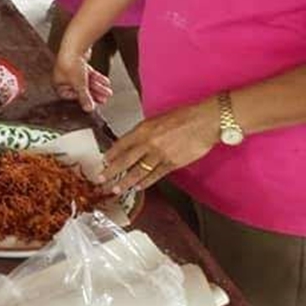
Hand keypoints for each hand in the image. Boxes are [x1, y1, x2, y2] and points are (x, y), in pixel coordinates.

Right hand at [52, 48, 112, 111]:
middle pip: (81, 88)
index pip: (70, 96)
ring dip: (98, 86)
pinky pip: (89, 73)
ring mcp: (71, 69)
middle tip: (104, 98)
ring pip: (86, 81)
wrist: (75, 45)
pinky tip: (106, 82)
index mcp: (58, 83)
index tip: (92, 102)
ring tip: (108, 91)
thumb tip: (88, 109)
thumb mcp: (79, 85)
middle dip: (94, 93)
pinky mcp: (79, 63)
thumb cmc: (71, 64)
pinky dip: (97, 78)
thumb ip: (84, 98)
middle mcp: (63, 77)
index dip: (82, 99)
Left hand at [98, 98, 220, 194]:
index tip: (103, 161)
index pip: (120, 144)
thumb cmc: (184, 116)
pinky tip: (138, 187)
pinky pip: (155, 175)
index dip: (110, 155)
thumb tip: (133, 142)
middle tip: (101, 179)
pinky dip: (146, 182)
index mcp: (143, 129)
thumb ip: (144, 132)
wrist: (205, 121)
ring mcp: (160, 154)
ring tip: (116, 188)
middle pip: (125, 160)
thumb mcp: (157, 119)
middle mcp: (149, 142)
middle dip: (110, 172)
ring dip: (125, 182)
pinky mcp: (173, 163)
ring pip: (138, 171)